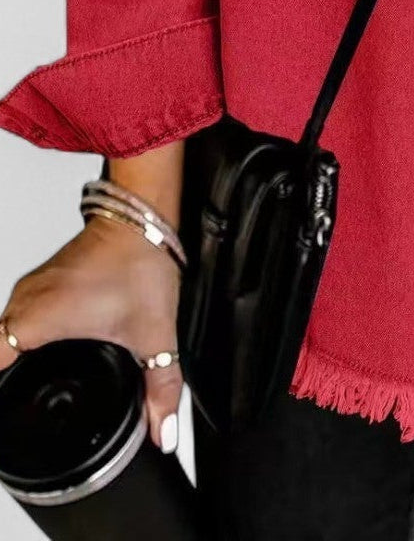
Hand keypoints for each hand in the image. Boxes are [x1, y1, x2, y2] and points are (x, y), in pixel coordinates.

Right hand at [0, 214, 182, 451]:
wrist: (142, 218)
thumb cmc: (139, 263)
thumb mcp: (153, 336)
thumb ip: (160, 389)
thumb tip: (162, 430)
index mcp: (37, 320)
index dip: (1, 390)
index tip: (9, 406)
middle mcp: (25, 301)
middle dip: (6, 379)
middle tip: (20, 402)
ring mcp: (30, 288)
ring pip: (3, 330)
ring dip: (12, 355)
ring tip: (28, 383)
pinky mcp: (42, 280)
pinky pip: (17, 315)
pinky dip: (23, 335)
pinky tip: (43, 350)